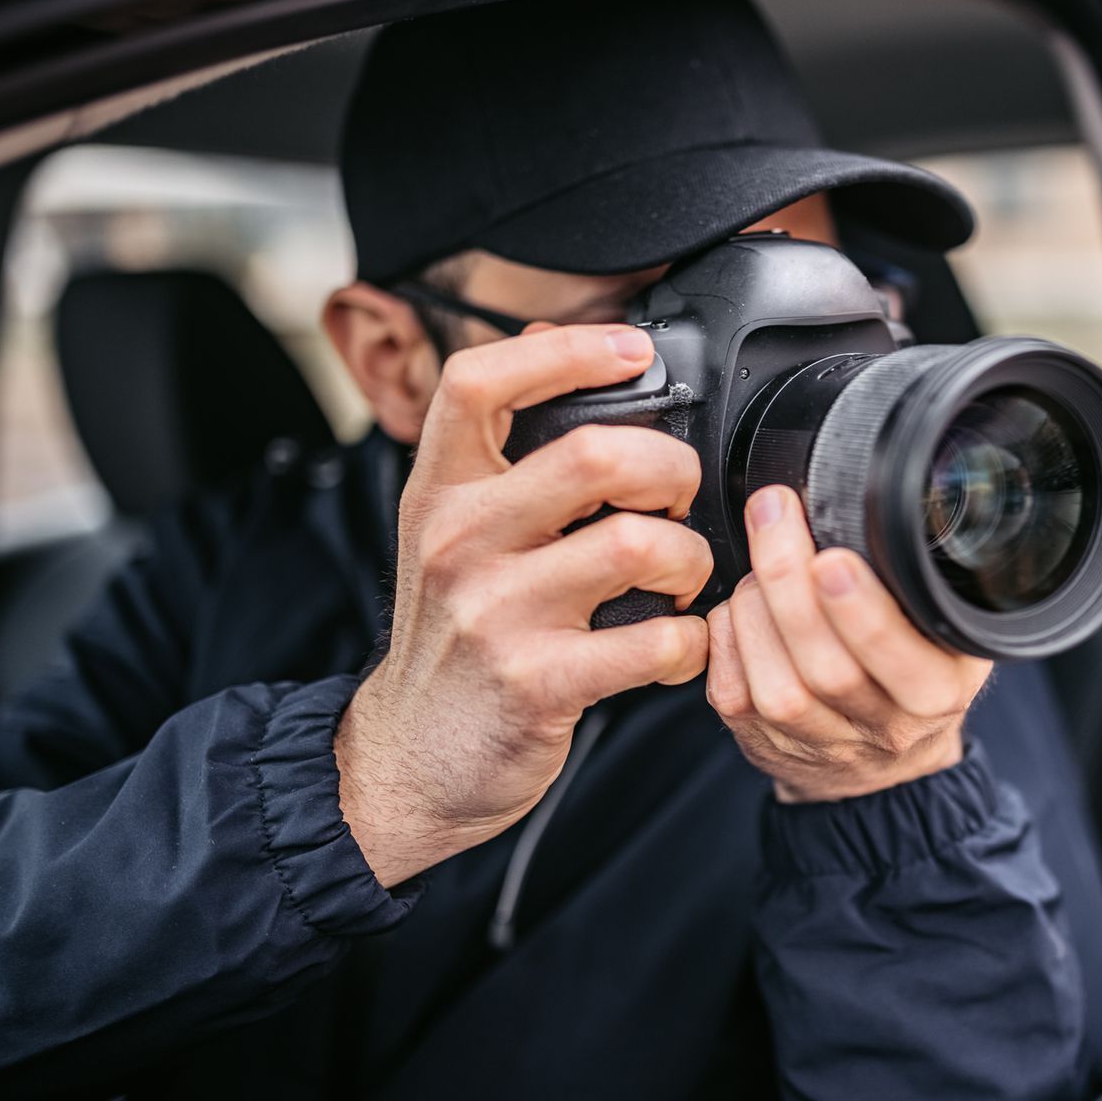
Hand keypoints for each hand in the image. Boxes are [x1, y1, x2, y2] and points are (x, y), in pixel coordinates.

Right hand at [337, 324, 712, 885]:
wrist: (409, 759)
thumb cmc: (452, 637)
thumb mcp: (449, 531)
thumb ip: (498, 448)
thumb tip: (550, 341)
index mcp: (440, 491)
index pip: (480, 381)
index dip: (568, 350)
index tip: (631, 350)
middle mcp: (460, 541)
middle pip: (595, 455)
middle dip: (670, 468)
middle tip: (679, 497)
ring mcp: (497, 613)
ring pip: (641, 544)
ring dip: (691, 560)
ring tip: (682, 580)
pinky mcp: (541, 683)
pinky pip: (658, 640)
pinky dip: (692, 641)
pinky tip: (678, 644)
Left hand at [706, 485, 991, 801]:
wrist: (881, 757)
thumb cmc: (912, 668)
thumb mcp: (947, 627)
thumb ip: (921, 583)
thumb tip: (869, 504)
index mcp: (938, 692)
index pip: (904, 664)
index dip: (864, 615)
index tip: (834, 560)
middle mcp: (883, 728)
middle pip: (827, 669)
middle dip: (790, 582)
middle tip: (774, 513)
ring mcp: (821, 743)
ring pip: (776, 686)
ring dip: (755, 608)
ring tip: (761, 562)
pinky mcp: (766, 742)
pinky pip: (733, 692)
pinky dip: (728, 633)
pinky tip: (740, 603)